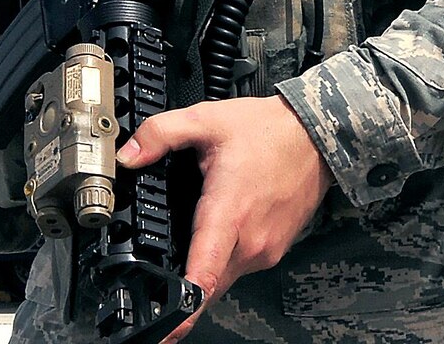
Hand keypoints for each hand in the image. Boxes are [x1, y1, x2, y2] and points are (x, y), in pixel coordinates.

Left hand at [116, 96, 332, 339]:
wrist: (314, 136)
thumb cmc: (267, 131)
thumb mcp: (206, 120)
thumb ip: (161, 134)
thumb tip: (128, 153)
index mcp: (230, 212)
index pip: (204, 269)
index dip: (184, 304)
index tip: (167, 327)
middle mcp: (250, 241)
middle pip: (209, 285)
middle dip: (181, 297)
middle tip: (154, 302)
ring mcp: (265, 250)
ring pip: (223, 278)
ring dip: (201, 275)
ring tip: (177, 265)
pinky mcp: (273, 250)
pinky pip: (239, 266)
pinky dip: (220, 262)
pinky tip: (210, 242)